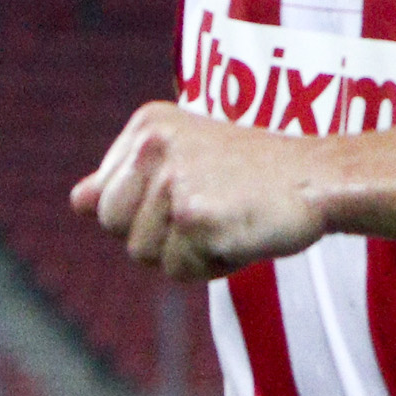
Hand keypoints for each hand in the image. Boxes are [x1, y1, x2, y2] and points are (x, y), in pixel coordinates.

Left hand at [72, 103, 331, 282]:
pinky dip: (212, 267)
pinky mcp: (193, 216)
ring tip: (227, 220)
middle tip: (210, 211)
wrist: (318, 179)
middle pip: (114, 227)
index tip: (196, 191)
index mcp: (147, 125)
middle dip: (158, 236)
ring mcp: (172, 180)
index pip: (105, 200)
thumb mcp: (185, 162)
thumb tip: (77, 199)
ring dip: (187, 254)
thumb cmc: (254, 175)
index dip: (149, 213)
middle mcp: (153, 144)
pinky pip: (180, 271)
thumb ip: (128, 180)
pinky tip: (241, 234)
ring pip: (144, 255)